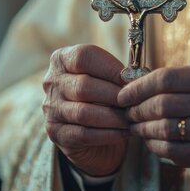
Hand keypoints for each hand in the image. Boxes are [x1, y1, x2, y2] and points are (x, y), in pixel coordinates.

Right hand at [43, 44, 128, 176]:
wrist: (88, 128)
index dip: (110, 67)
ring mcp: (51, 109)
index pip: (83, 56)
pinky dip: (109, 134)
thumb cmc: (102, 95)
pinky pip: (84, 134)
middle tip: (135, 103)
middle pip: (84, 85)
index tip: (131, 78)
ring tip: (131, 118)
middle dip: (114, 95)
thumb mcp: (106, 77)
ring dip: (113, 117)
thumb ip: (118, 74)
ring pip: (84, 112)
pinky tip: (124, 132)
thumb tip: (137, 79)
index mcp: (62, 59)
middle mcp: (51, 82)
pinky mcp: (56, 133)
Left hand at [117, 54, 189, 169]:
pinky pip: (179, 153)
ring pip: (166, 131)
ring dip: (144, 130)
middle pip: (161, 106)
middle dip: (137, 110)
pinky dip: (159, 150)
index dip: (138, 87)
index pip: (166, 79)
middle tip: (127, 112)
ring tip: (135, 128)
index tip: (124, 93)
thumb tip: (157, 77)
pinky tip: (153, 144)